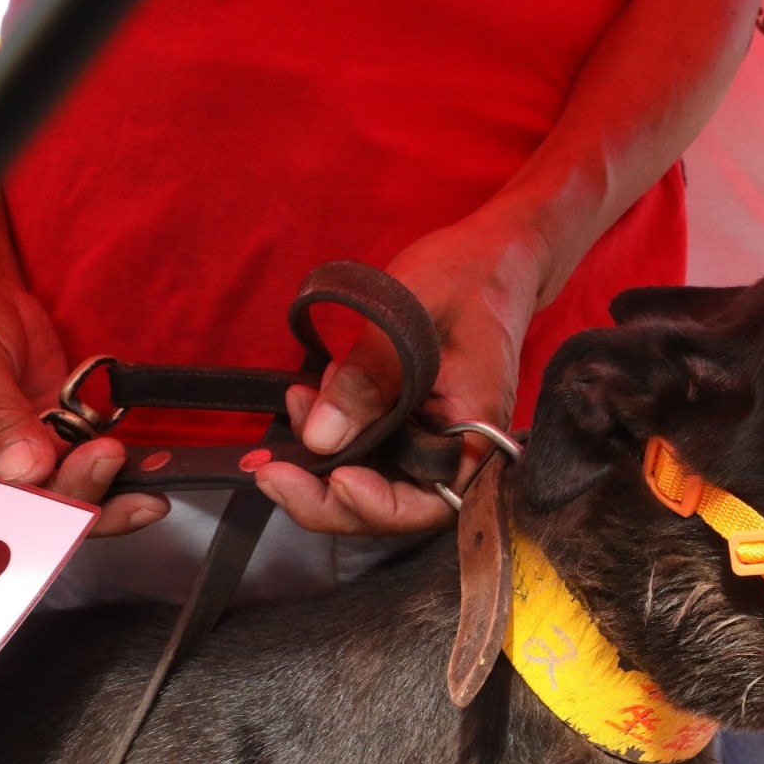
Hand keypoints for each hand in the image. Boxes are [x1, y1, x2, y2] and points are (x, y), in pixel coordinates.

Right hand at [0, 236, 167, 536]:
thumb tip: (25, 467)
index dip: (15, 518)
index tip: (57, 507)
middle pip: (24, 513)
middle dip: (72, 498)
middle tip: (104, 462)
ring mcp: (14, 463)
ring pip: (63, 498)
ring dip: (105, 490)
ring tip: (133, 469)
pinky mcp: (51, 447)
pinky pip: (84, 469)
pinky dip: (119, 471)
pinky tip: (146, 467)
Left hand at [254, 205, 543, 534]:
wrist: (492, 256)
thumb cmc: (464, 276)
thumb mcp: (407, 316)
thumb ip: (367, 380)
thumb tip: (321, 440)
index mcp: (478, 430)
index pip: (430, 503)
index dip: (376, 505)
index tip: (333, 479)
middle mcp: (460, 448)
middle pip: (394, 506)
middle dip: (328, 497)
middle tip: (272, 473)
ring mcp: (434, 439)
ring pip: (374, 482)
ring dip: (322, 463)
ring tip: (298, 405)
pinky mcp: (414, 426)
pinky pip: (370, 450)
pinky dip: (333, 434)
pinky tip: (310, 398)